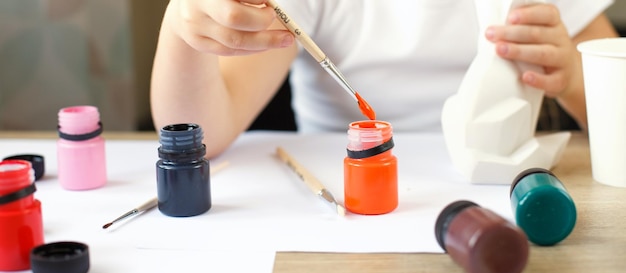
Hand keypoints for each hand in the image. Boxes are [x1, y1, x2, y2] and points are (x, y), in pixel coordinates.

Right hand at [164, 0, 293, 55]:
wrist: (186, 6)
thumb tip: (274, 6)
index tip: (270, 3)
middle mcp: (197, 4)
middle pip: (234, 17)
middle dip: (261, 21)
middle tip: (277, 18)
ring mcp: (194, 25)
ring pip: (235, 41)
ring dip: (264, 41)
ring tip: (284, 39)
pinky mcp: (197, 42)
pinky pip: (230, 51)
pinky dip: (252, 49)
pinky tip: (265, 44)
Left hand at [485, 4, 578, 98]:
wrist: (567, 74)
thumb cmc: (543, 50)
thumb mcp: (538, 35)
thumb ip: (520, 29)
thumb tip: (493, 29)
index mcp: (554, 25)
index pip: (547, 13)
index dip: (529, 15)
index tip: (510, 18)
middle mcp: (561, 40)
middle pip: (537, 34)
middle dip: (512, 33)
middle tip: (491, 35)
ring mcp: (563, 60)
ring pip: (543, 54)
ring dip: (520, 52)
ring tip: (500, 50)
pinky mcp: (561, 80)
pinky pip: (552, 80)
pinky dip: (538, 79)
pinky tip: (525, 77)